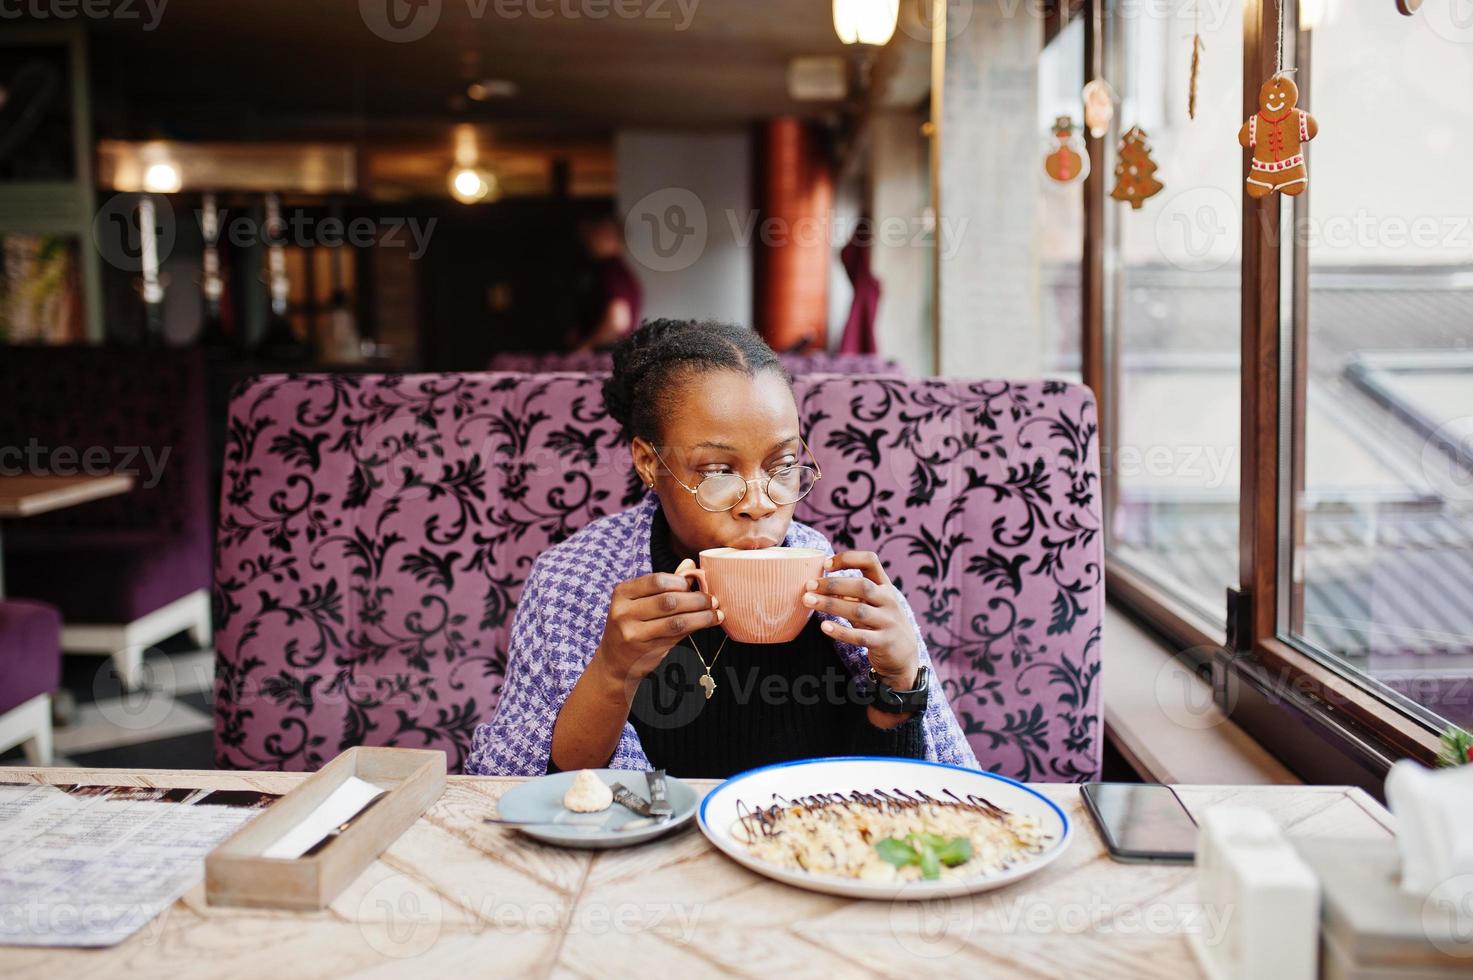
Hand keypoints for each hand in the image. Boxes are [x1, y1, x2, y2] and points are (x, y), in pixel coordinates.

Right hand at [592, 567, 722, 690]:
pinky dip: (695, 628)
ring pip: (675, 621)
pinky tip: (707, 623)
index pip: (656, 580)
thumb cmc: (633, 623)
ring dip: (701, 616)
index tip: (695, 584)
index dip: (680, 581)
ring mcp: (633, 633)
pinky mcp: (645, 650)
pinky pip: (676, 637)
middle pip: (668, 601)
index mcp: (622, 592)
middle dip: (696, 599)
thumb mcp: (641, 600)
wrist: (615, 660)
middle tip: (712, 599)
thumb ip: (665, 583)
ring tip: (715, 613)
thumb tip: (690, 564)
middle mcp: (623, 612)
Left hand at [803, 551, 918, 690]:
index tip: (825, 564)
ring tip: (808, 601)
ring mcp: (888, 622)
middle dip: (833, 584)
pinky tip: (825, 627)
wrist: (904, 655)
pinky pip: (860, 636)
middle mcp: (889, 600)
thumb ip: (851, 593)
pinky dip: (841, 631)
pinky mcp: (884, 642)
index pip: (870, 561)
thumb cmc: (879, 623)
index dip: (848, 559)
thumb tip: (819, 583)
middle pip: (862, 586)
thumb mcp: (872, 603)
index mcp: (885, 586)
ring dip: (830, 604)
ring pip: (858, 610)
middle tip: (809, 585)